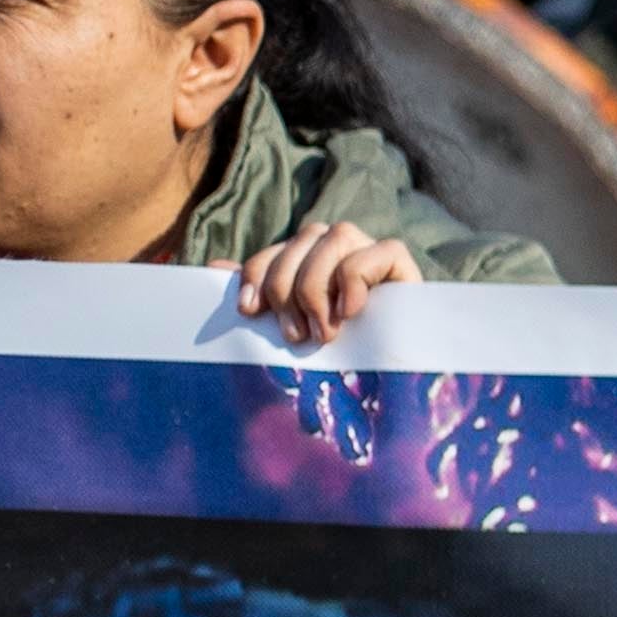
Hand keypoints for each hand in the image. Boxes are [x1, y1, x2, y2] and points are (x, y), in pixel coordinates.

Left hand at [231, 222, 424, 347]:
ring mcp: (373, 252)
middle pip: (303, 238)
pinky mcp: (402, 264)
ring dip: (319, 285)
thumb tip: (214, 267)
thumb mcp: (293, 326)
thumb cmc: (340, 356)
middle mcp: (342, 248)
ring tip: (323, 331)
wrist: (397, 381)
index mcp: (312, 260)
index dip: (258, 274)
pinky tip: (351, 314)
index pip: (277, 250)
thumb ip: (261, 298)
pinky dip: (356, 280)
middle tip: (294, 335)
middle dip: (288, 287)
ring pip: (336, 236)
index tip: (249, 312)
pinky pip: (377, 251)